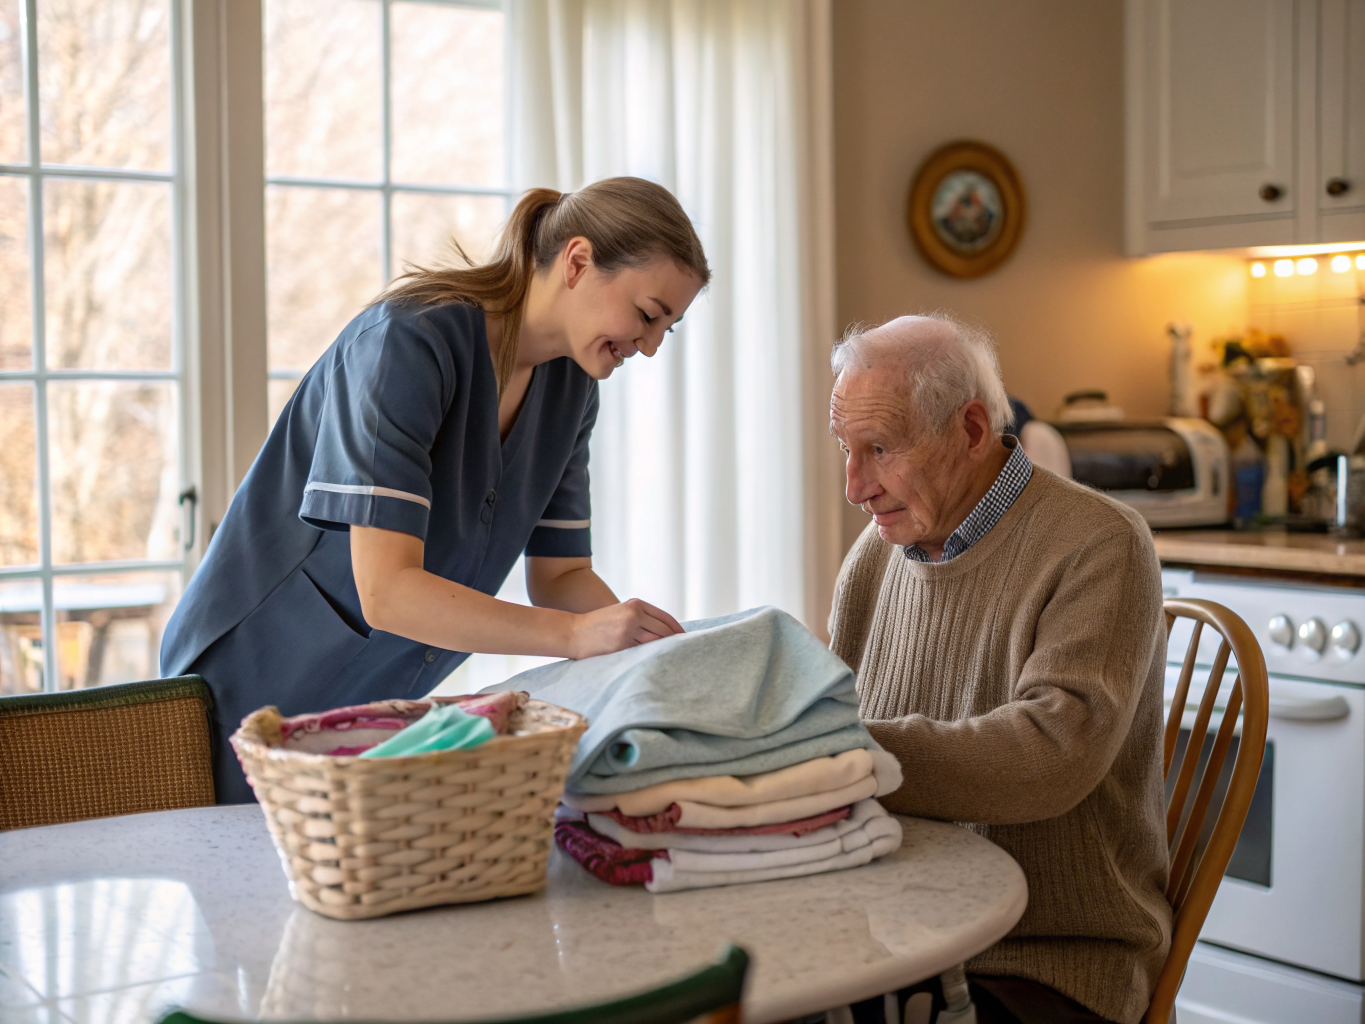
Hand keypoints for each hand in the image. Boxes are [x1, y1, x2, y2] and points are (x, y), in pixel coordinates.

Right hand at [566, 598, 683, 658]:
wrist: (573, 632)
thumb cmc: (597, 626)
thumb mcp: (620, 613)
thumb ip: (640, 619)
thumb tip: (664, 633)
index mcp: (635, 604)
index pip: (665, 618)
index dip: (678, 630)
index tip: (685, 640)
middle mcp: (634, 614)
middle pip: (664, 630)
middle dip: (675, 642)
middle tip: (684, 653)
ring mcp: (628, 629)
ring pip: (655, 642)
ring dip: (664, 651)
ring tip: (672, 660)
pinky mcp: (621, 644)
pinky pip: (642, 652)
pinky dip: (650, 657)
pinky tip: (654, 663)